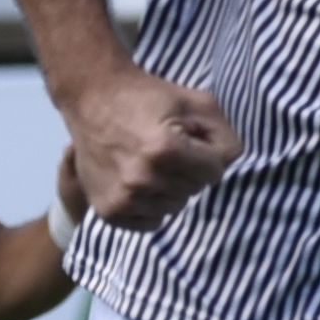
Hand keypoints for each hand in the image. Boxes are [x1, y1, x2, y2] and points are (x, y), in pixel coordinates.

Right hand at [61, 63, 241, 226]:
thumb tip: (227, 166)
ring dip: (171, 187)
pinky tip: (140, 180)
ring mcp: (123, 198)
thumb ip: (225, 136)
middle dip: (189, 169)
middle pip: (195, 190)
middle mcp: (142, 179)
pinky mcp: (109, 211)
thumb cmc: (148, 97)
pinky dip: (152, 205)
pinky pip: (151, 222)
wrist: (92, 98)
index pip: (214, 172)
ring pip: (175, 207)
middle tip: (164, 146)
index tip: (188, 138)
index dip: (206, 153)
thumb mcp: (197, 103)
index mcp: (164, 150)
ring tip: (150, 161)